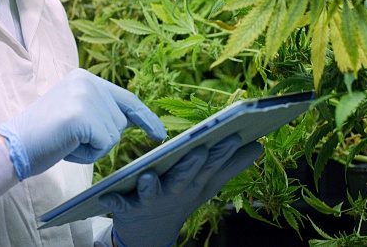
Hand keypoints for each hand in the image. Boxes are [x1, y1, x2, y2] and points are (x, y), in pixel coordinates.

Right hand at [0, 68, 165, 179]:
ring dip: (93, 148)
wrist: (13, 145)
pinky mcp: (81, 115)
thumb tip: (129, 121)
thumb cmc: (44, 136)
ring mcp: (85, 96)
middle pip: (120, 122)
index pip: (125, 98)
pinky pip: (104, 145)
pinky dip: (87, 154)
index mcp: (85, 78)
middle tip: (69, 138)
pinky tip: (67, 146)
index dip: (145, 117)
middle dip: (100, 139)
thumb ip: (99, 111)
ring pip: (113, 136)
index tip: (159, 133)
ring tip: (66, 141)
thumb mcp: (75, 113)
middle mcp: (88, 81)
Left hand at [100, 135, 262, 246]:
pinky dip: (114, 199)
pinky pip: (120, 203)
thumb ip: (232, 165)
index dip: (223, 151)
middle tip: (201, 149)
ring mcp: (153, 200)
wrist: (150, 231)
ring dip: (151, 185)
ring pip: (153, 191)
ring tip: (149, 175)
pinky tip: (107, 194)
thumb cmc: (181, 196)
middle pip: (185, 177)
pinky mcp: (128, 206)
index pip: (211, 165)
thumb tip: (259, 146)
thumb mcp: (208, 184)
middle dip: (193, 164)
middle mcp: (176, 192)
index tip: (234, 134)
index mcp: (195, 183)